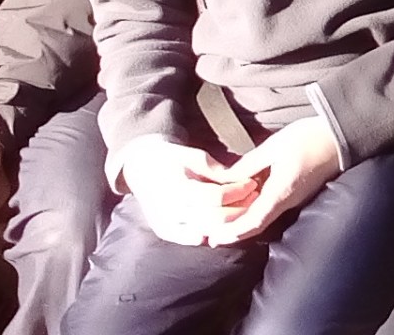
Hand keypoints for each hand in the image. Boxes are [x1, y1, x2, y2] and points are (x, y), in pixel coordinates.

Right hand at [118, 136, 250, 246]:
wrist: (140, 168)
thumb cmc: (169, 158)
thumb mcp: (190, 155)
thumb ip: (213, 169)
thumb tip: (236, 178)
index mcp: (176, 188)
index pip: (215, 197)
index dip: (237, 191)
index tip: (251, 183)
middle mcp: (170, 210)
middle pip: (214, 218)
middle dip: (239, 209)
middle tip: (253, 197)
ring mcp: (166, 224)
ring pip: (207, 232)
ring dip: (230, 223)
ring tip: (244, 209)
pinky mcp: (165, 232)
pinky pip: (194, 238)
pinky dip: (213, 232)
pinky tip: (226, 222)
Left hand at [213, 116, 344, 244]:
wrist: (342, 137)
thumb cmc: (310, 139)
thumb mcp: (274, 146)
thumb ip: (249, 164)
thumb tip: (227, 179)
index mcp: (281, 193)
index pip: (253, 222)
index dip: (232, 233)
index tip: (214, 238)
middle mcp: (288, 202)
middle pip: (256, 224)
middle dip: (232, 230)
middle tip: (209, 230)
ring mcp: (294, 198)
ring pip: (263, 216)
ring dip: (241, 219)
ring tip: (220, 219)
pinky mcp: (297, 192)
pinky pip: (271, 207)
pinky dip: (253, 209)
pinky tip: (241, 202)